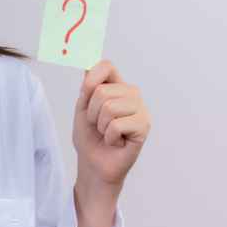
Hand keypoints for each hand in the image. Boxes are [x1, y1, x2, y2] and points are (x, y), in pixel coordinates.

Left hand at [72, 59, 150, 190]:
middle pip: (101, 90)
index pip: (106, 66)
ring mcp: (140, 109)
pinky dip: (109, 136)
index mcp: (117, 86)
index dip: (90, 79)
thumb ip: (87, 86)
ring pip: (109, 107)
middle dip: (91, 112)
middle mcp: (131, 94)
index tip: (84, 94)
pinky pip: (116, 124)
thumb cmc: (89, 137)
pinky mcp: (144, 126)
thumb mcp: (82, 108)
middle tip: (97, 124)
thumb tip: (88, 63)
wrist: (93, 163)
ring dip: (100, 125)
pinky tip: (116, 141)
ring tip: (107, 133)